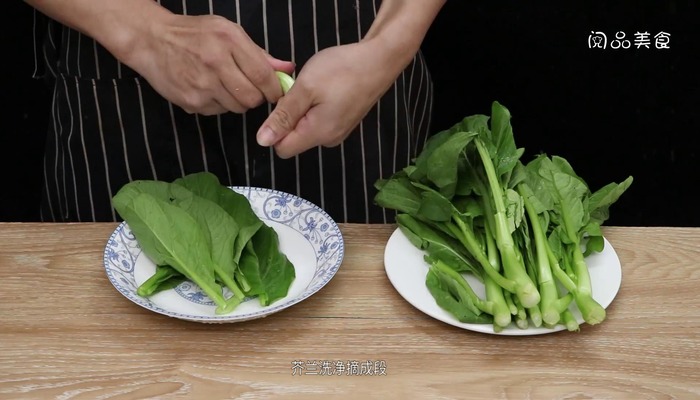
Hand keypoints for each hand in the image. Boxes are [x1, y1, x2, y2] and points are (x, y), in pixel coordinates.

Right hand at [127, 13, 294, 114]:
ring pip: (237, 108)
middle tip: (249, 89)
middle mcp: (215, 63)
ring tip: (226, 86)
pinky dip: (219, 104)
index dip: (274, 89)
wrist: (152, 41)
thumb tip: (287, 68)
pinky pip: (218, 112)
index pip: (263, 75)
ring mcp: (202, 85)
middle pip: (252, 98)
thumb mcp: (228, 31)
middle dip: (256, 97)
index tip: (275, 91)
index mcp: (228, 40)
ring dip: (237, 101)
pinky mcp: (191, 102)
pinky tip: (209, 89)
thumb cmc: (194, 34)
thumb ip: (259, 53)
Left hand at [256, 42, 398, 157]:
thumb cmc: (342, 70)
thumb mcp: (306, 88)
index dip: (275, 128)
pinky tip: (325, 88)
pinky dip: (315, 107)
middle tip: (300, 89)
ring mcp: (338, 131)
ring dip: (302, 109)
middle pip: (294, 139)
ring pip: (306, 128)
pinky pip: (319, 121)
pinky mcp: (344, 122)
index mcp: (318, 134)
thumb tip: (262, 141)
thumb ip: (283, 116)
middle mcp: (328, 139)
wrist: (379, 60)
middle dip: (289, 116)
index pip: (282, 149)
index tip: (284, 103)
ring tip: (315, 86)